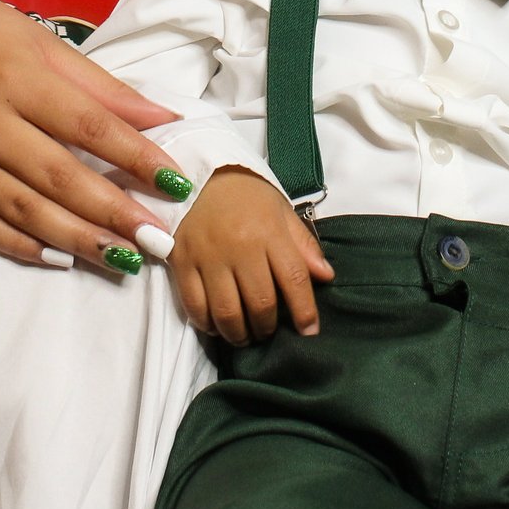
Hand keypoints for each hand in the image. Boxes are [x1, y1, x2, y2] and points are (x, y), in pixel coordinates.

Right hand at [0, 0, 187, 268]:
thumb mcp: (48, 45)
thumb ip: (104, 89)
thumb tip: (164, 120)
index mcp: (17, 78)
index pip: (88, 126)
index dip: (136, 157)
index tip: (177, 182)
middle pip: (58, 176)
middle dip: (113, 213)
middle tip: (160, 240)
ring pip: (22, 209)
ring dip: (77, 239)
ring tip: (123, 259)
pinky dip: (21, 246)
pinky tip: (61, 260)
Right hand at [168, 169, 333, 344]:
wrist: (197, 173)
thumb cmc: (245, 193)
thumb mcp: (280, 210)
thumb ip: (303, 245)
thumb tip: (326, 276)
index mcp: (269, 232)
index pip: (294, 279)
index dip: (305, 311)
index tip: (310, 332)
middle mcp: (240, 246)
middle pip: (260, 303)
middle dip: (268, 328)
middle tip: (268, 331)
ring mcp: (208, 256)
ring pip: (227, 312)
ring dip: (239, 334)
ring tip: (244, 335)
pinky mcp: (181, 262)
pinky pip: (194, 306)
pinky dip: (207, 324)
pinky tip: (216, 326)